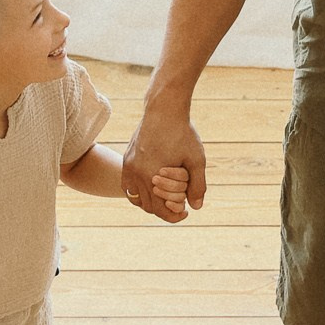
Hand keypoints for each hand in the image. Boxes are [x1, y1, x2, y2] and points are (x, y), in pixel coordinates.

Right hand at [122, 102, 205, 221]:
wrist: (164, 109)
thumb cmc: (182, 133)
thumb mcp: (197, 160)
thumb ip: (198, 186)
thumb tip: (196, 207)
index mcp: (152, 177)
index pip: (159, 210)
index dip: (174, 216)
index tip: (185, 213)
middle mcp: (136, 174)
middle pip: (147, 206)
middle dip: (163, 209)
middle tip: (177, 206)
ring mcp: (128, 167)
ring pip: (135, 198)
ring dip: (149, 202)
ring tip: (164, 199)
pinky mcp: (126, 159)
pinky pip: (128, 185)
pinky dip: (138, 191)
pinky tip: (151, 188)